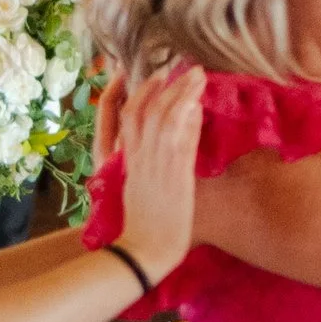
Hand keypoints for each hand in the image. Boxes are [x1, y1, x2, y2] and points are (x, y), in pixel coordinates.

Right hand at [105, 62, 204, 276]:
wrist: (142, 254)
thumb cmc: (144, 229)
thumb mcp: (140, 192)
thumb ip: (148, 165)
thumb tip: (171, 141)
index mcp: (125, 162)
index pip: (123, 117)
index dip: (136, 92)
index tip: (151, 75)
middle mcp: (136, 159)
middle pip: (142, 110)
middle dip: (162, 85)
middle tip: (181, 67)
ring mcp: (153, 166)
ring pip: (161, 119)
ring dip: (180, 93)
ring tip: (197, 75)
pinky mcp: (172, 178)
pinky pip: (178, 140)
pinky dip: (186, 118)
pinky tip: (198, 103)